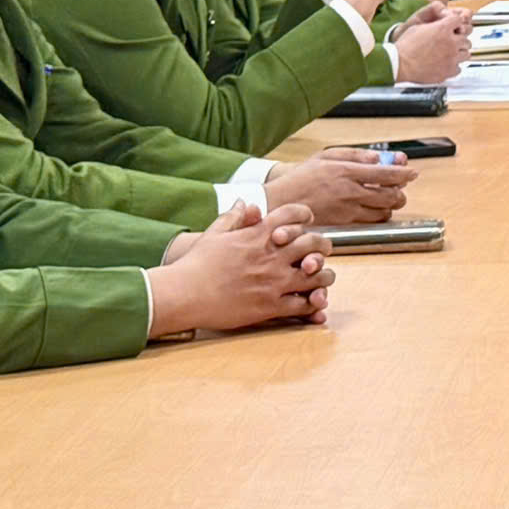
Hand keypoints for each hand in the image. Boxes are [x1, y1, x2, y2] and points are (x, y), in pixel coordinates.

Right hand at [145, 202, 334, 335]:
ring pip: (316, 276)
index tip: (309, 219)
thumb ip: (234, 217)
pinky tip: (314, 303)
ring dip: (324, 276)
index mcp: (258, 235)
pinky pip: (303, 304)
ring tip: (325, 277)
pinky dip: (312, 303)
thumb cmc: (195, 264)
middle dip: (322, 245)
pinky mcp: (270, 306)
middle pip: (313, 244)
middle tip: (323, 250)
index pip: (292, 215)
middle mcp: (271, 255)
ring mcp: (273, 281)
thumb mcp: (214, 233)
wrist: (183, 294)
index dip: (304, 214)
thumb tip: (245, 203)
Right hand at [265, 150, 415, 223]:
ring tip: (388, 198)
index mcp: (346, 172)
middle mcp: (349, 192)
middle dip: (401, 192)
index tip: (413, 172)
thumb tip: (378, 158)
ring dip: (391, 205)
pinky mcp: (343, 224)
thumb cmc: (302, 177)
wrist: (280, 202)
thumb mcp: (326, 157)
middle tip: (400, 188)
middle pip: (390, 196)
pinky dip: (378, 215)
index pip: (385, 173)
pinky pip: (370, 222)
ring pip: (383, 212)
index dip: (404, 174)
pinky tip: (373, 209)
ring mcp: (347, 210)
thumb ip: (355, 156)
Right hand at [393, 4, 472, 83]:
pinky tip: (446, 64)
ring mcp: (451, 57)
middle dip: (460, 39)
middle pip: (466, 38)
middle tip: (452, 42)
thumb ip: (434, 25)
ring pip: (466, 53)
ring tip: (451, 54)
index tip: (453, 27)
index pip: (459, 20)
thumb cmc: (405, 47)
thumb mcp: (418, 27)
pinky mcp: (449, 71)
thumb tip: (440, 24)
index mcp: (443, 29)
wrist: (400, 64)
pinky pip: (459, 68)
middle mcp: (450, 42)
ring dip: (460, 53)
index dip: (455, 23)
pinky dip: (454, 66)